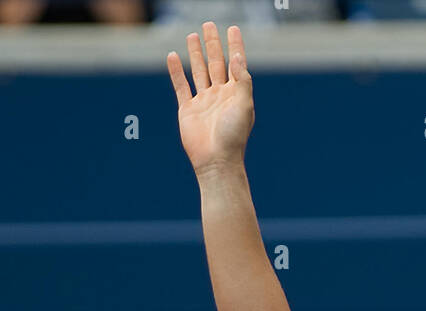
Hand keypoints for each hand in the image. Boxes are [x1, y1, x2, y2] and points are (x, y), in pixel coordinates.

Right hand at [167, 23, 253, 175]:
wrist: (216, 161)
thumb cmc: (233, 136)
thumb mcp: (244, 105)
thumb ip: (242, 80)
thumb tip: (237, 56)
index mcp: (236, 94)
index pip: (235, 64)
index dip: (235, 46)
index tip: (234, 28)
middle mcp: (220, 96)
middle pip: (216, 63)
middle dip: (213, 44)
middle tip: (209, 25)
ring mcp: (203, 102)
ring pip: (198, 71)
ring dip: (196, 54)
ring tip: (193, 35)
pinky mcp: (188, 110)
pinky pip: (181, 86)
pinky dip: (176, 72)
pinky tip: (173, 57)